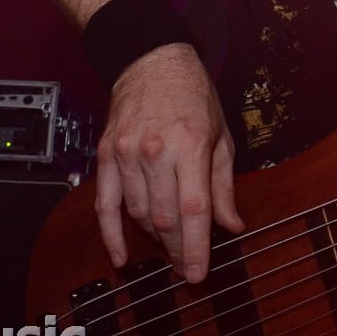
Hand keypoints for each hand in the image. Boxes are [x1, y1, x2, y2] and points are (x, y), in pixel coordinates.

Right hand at [96, 42, 244, 281]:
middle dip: (178, 250)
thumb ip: (223, 185)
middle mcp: (157, 151)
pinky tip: (121, 257)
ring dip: (154, 239)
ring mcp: (127, 154)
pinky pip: (104, 205)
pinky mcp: (107, 155)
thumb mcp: (221, 135)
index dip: (197, 247)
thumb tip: (232, 225)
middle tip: (187, 269)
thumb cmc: (193, 97)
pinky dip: (111, 234)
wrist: (152, 61)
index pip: (194, 209)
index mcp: (191, 145)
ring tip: (169, 247)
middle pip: (165, 218)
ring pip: (139, 214)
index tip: (198, 274)